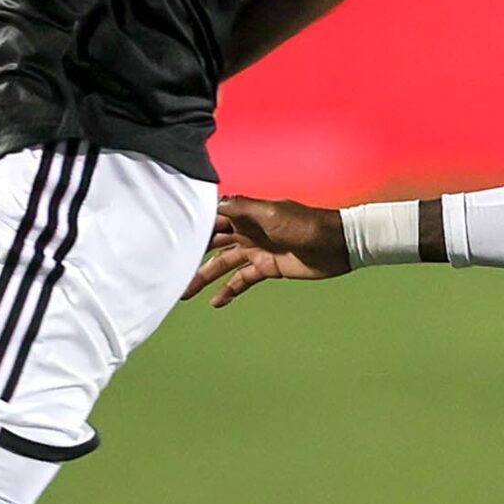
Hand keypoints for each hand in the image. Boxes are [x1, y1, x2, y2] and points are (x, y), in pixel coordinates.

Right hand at [185, 196, 350, 305]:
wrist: (335, 244)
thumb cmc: (305, 224)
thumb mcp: (271, 213)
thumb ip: (241, 208)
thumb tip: (214, 201)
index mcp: (245, 214)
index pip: (212, 218)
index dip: (193, 225)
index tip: (169, 233)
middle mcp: (246, 231)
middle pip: (212, 243)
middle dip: (192, 254)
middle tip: (168, 267)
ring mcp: (255, 250)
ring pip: (223, 264)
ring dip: (204, 277)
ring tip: (185, 293)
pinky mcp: (266, 268)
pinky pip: (242, 280)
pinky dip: (229, 290)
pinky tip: (216, 302)